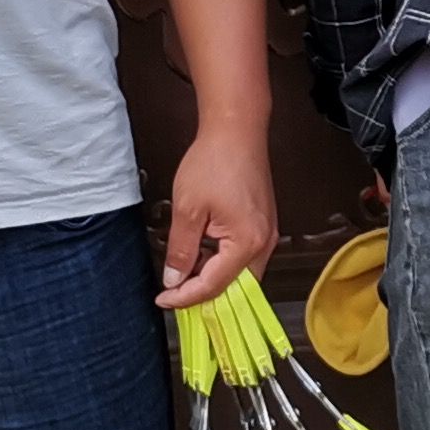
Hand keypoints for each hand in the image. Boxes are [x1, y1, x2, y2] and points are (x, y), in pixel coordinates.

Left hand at [155, 117, 277, 310]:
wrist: (236, 130)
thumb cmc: (215, 161)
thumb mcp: (187, 210)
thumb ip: (181, 250)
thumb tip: (174, 279)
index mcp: (247, 242)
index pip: (214, 285)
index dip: (185, 297)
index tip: (163, 299)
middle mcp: (264, 243)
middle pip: (233, 287)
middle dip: (202, 293)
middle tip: (172, 292)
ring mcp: (266, 234)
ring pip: (239, 273)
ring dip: (211, 276)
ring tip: (182, 271)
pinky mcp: (262, 224)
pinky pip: (243, 255)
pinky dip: (220, 261)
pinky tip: (200, 254)